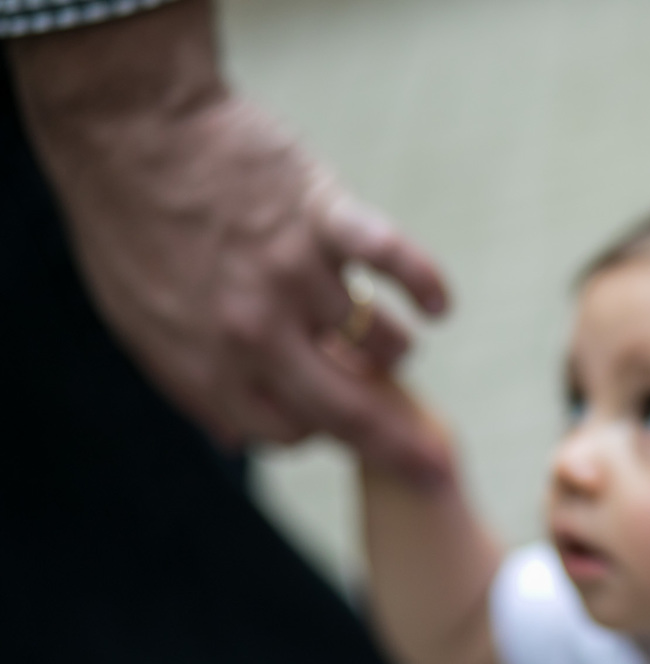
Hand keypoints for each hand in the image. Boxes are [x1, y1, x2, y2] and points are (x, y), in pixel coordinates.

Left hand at [11, 1, 450, 480]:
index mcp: (211, 363)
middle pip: (352, 411)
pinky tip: (440, 305)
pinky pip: (395, 257)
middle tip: (441, 469)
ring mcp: (296, 272)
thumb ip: (193, 386)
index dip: (318, 428)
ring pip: (381, 341)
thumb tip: (234, 442)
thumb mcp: (139, 327)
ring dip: (393, 350)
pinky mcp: (325, 214)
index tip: (329, 411)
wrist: (129, 128)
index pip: (292, 432)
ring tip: (391, 335)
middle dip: (406, 450)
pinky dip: (426, 284)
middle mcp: (259, 329)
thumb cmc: (130, 229)